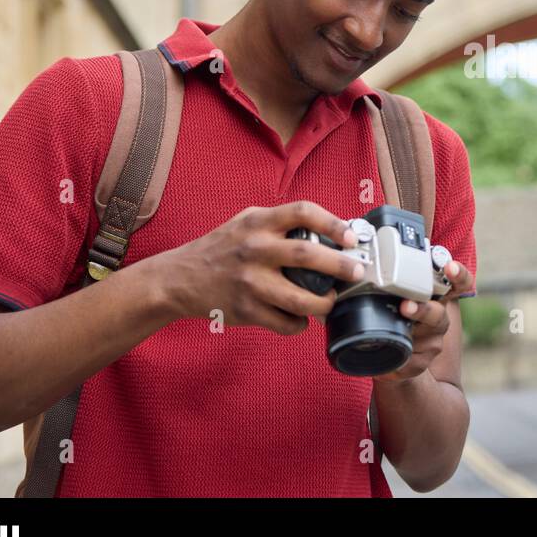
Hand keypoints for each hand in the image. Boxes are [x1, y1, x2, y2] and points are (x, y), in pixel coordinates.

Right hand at [158, 200, 366, 334]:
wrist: (179, 278)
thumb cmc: (221, 248)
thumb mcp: (247, 222)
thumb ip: (280, 223)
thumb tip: (331, 233)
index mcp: (258, 222)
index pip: (303, 212)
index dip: (333, 223)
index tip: (351, 238)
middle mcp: (254, 249)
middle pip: (307, 255)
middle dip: (340, 265)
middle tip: (357, 272)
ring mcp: (250, 282)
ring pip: (300, 298)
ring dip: (323, 303)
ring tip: (331, 300)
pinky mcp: (246, 310)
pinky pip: (285, 323)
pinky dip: (300, 324)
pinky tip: (302, 318)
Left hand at [372, 260, 471, 382]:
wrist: (388, 356)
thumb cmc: (390, 317)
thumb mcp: (391, 294)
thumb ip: (392, 272)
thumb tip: (376, 238)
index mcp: (433, 295)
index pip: (457, 282)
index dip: (458, 274)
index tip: (450, 267)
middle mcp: (438, 316)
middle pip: (439, 312)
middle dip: (423, 309)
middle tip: (406, 307)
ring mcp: (433, 340)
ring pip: (427, 338)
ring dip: (411, 335)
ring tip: (396, 334)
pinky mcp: (423, 362)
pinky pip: (413, 361)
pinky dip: (400, 360)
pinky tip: (389, 362)